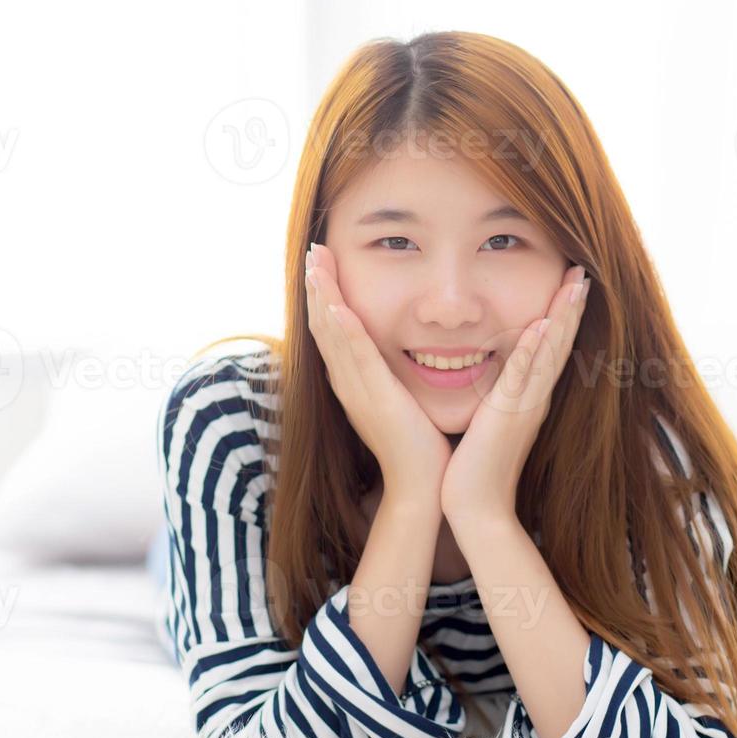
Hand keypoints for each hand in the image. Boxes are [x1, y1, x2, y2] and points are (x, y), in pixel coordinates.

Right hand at [305, 242, 451, 502]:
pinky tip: (336, 305)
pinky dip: (344, 330)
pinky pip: (356, 357)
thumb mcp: (401, 401)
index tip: (323, 265)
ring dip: (324, 298)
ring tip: (316, 265)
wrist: (422, 486)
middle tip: (314, 251)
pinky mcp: (375, 398)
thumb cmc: (419, 445)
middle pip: (324, 326)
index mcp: (354, 382)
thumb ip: (395, 377)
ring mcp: (357, 391)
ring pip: (333, 335)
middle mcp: (348, 383)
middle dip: (318, 287)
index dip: (324, 297)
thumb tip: (402, 354)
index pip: (332, 331)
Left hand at [441, 264, 590, 526]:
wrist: (477, 509)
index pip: (551, 350)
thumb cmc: (476, 470)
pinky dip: (534, 352)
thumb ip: (498, 402)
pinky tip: (542, 326)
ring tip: (575, 283)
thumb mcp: (491, 425)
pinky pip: (523, 377)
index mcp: (529, 400)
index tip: (571, 284)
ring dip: (563, 317)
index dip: (562, 317)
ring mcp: (524, 407)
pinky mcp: (507, 416)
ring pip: (550, 354)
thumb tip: (495, 385)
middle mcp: (534, 399)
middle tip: (583, 270)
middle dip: (571, 306)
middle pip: (560, 344)